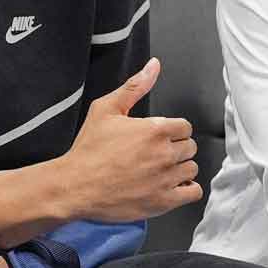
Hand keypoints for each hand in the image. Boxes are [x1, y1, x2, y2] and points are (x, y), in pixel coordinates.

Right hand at [56, 58, 201, 221]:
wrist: (75, 185)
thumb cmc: (88, 148)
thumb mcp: (105, 110)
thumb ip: (134, 87)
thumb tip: (154, 66)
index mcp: (154, 130)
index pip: (184, 126)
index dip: (170, 130)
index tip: (155, 136)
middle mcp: (165, 154)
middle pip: (189, 147)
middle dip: (174, 147)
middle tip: (152, 152)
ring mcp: (166, 179)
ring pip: (191, 168)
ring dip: (178, 168)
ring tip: (156, 169)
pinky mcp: (164, 201)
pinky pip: (193, 192)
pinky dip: (184, 188)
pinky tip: (166, 184)